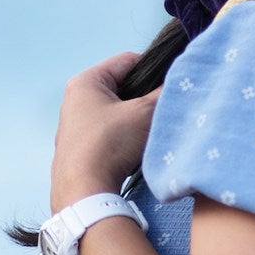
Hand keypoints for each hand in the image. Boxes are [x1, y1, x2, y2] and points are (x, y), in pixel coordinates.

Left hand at [50, 51, 160, 211]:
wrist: (84, 192)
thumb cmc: (110, 144)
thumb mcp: (144, 113)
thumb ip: (164, 94)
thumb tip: (179, 84)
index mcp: (85, 82)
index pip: (129, 61)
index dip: (155, 69)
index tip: (172, 82)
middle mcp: (75, 101)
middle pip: (123, 88)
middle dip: (146, 98)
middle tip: (165, 108)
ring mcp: (75, 127)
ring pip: (117, 113)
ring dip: (137, 121)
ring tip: (153, 132)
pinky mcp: (79, 151)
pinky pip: (110, 135)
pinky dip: (126, 139)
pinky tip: (137, 151)